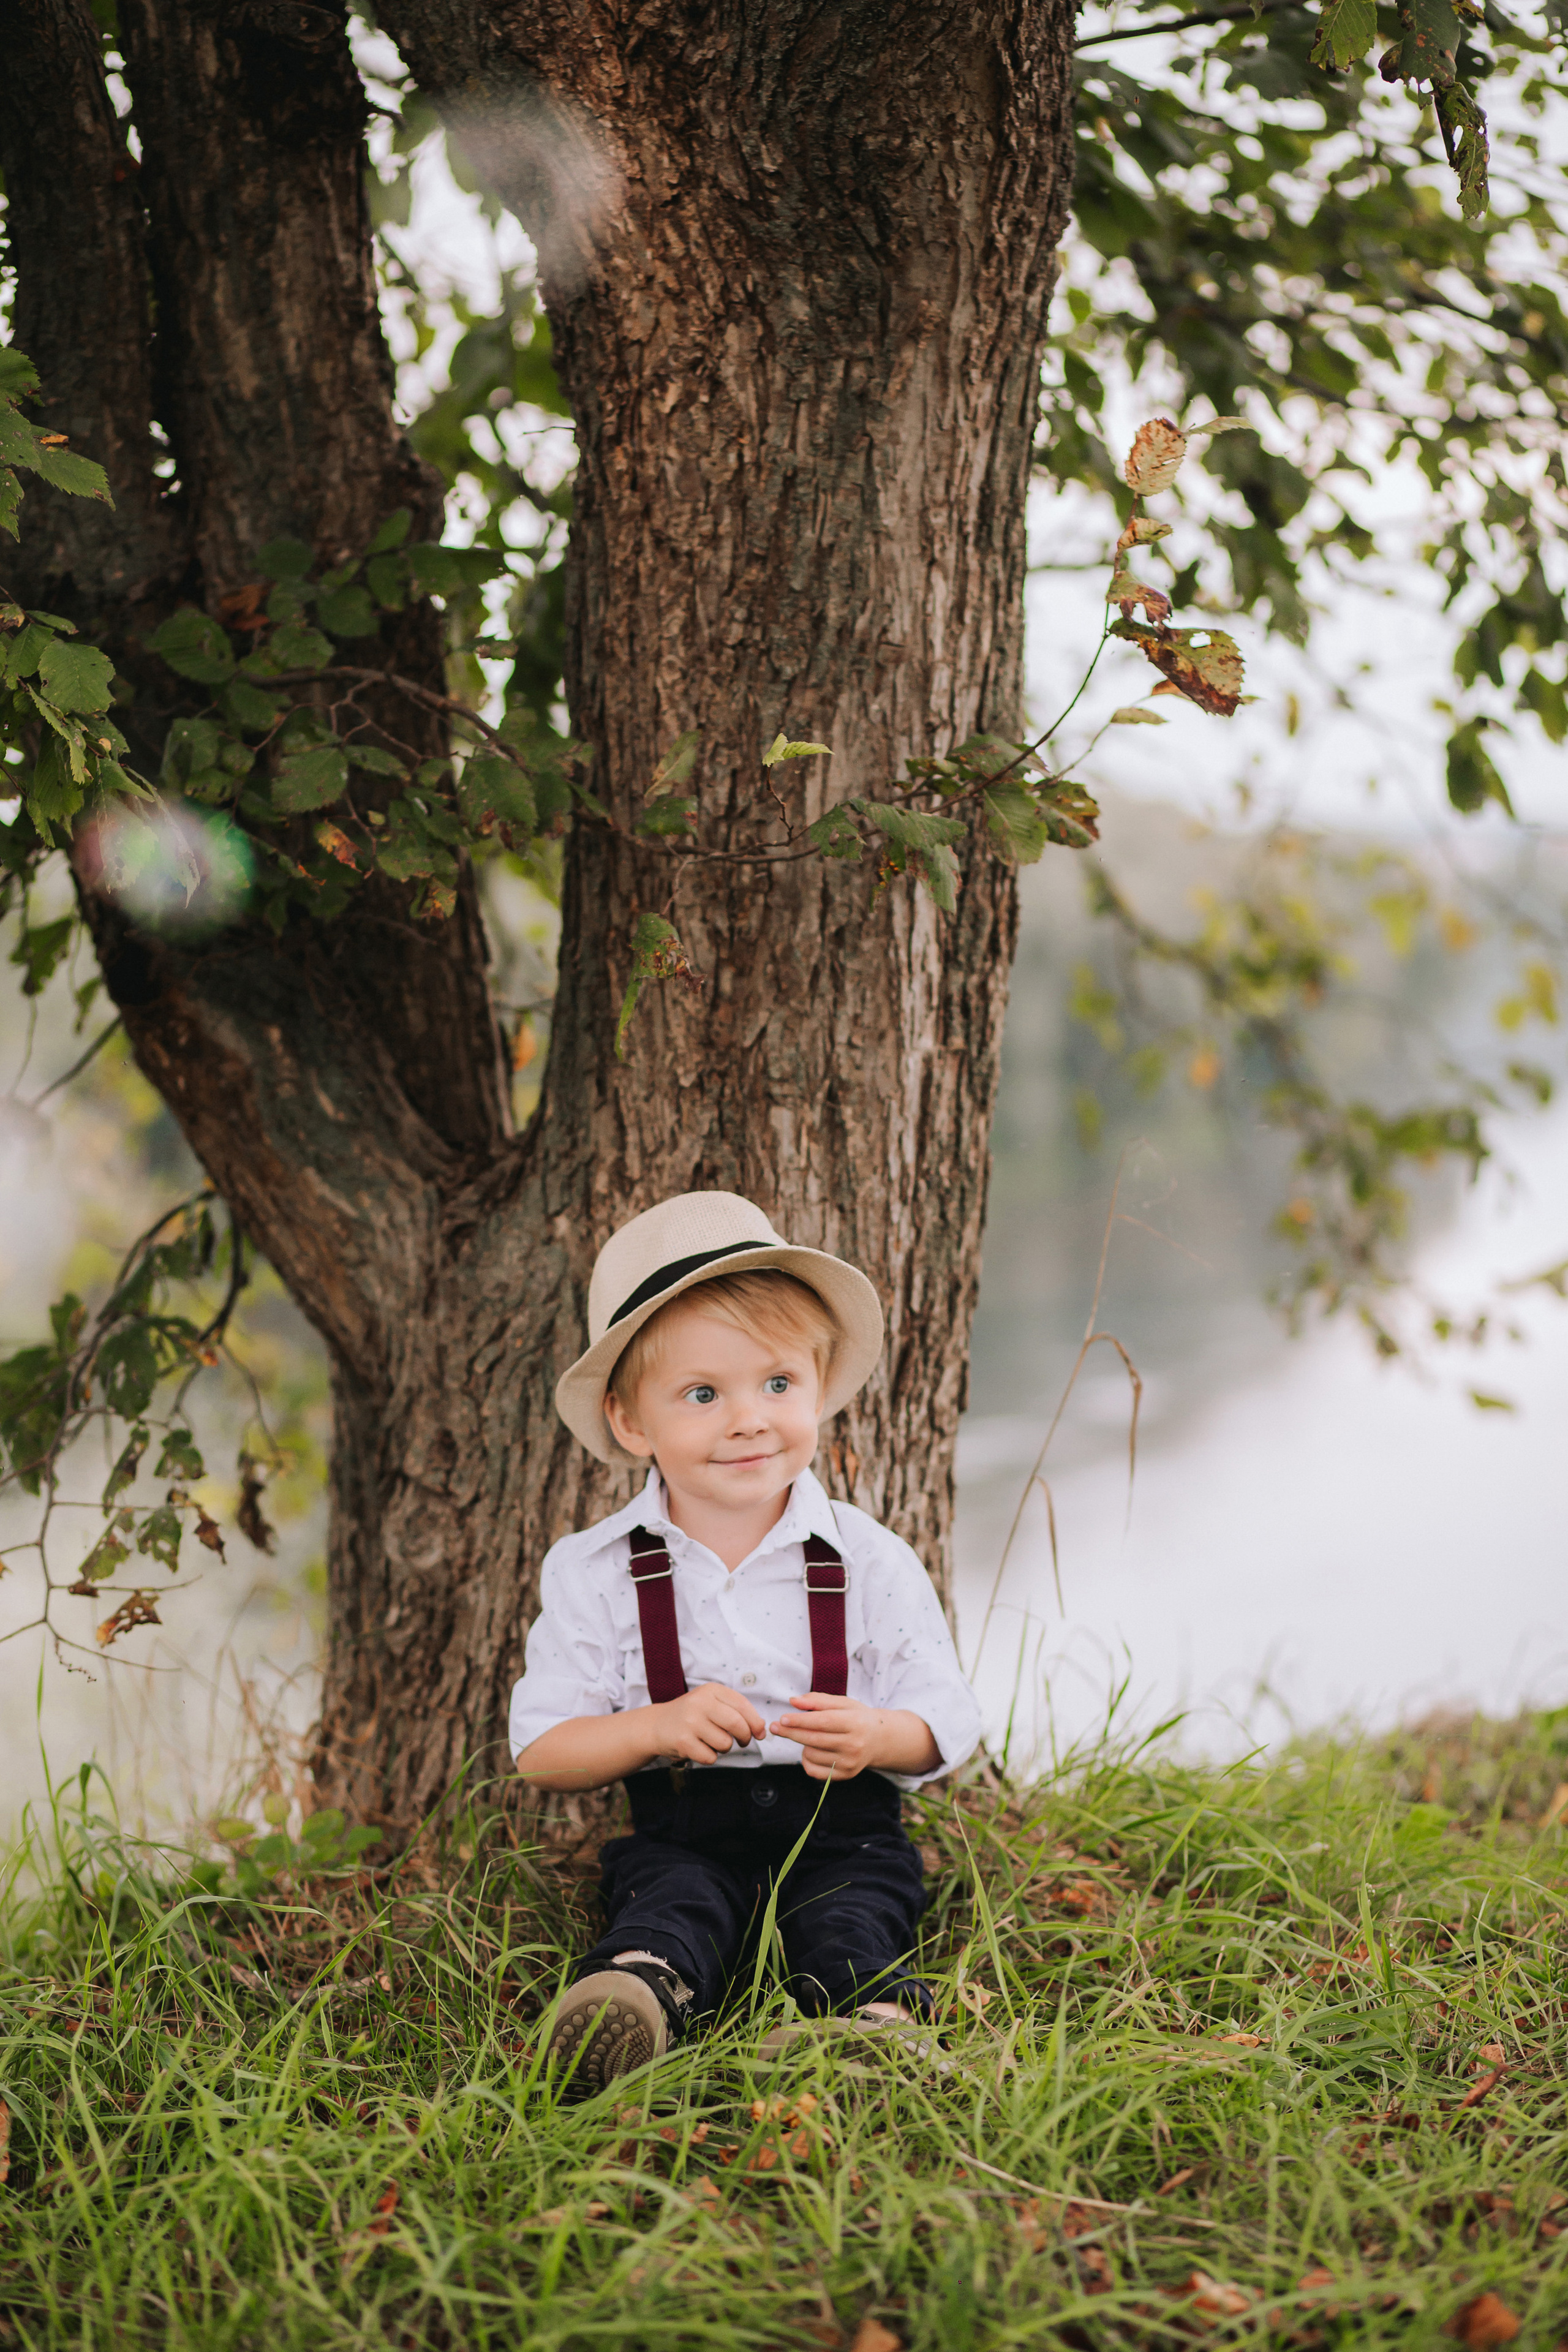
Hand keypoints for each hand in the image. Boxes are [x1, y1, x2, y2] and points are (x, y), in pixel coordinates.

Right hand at [654, 1681, 766, 1764]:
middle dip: (745, 1737)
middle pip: (737, 1724)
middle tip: (742, 1742)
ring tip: (712, 1741)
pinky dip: (710, 1757)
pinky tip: (700, 1748)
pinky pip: (711, 1757)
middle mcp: (700, 1703)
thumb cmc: (692, 1715)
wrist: (658, 1725)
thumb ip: (737, 1711)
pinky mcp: (683, 1742)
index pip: (742, 1705)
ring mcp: (690, 1722)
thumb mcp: (712, 1703)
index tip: (760, 1733)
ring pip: (725, 1743)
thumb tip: (761, 1729)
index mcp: (711, 1690)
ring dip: (725, 1748)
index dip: (756, 1722)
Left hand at [768, 1691, 884, 1780]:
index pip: (823, 1722)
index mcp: (855, 1723)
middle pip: (815, 1740)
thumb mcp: (843, 1703)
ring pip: (812, 1755)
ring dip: (803, 1744)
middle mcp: (854, 1745)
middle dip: (791, 1732)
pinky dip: (806, 1760)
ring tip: (811, 1736)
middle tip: (775, 1727)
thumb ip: (818, 1700)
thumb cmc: (857, 1718)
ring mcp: (849, 1763)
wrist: (879, 1741)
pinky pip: (814, 1771)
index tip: (783, 1718)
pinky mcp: (844, 1776)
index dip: (801, 1720)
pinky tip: (811, 1750)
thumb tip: (794, 1701)